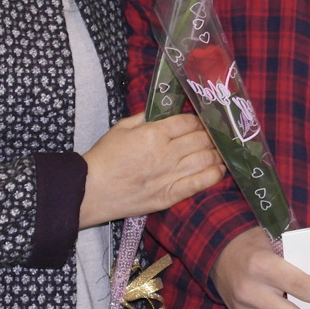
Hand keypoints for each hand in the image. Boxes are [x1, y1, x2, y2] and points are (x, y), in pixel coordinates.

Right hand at [79, 114, 223, 226]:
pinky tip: (219, 169)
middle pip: (200, 139)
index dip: (197, 120)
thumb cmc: (103, 158)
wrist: (90, 191)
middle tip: (213, 135)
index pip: (187, 122)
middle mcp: (166, 153)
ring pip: (205, 159)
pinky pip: (200, 183)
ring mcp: (170, 175)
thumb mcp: (120, 128)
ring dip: (215, 153)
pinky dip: (214, 175)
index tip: (200, 121)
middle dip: (209, 135)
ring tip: (218, 150)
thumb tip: (163, 112)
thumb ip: (144, 118)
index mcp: (153, 134)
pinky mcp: (170, 196)